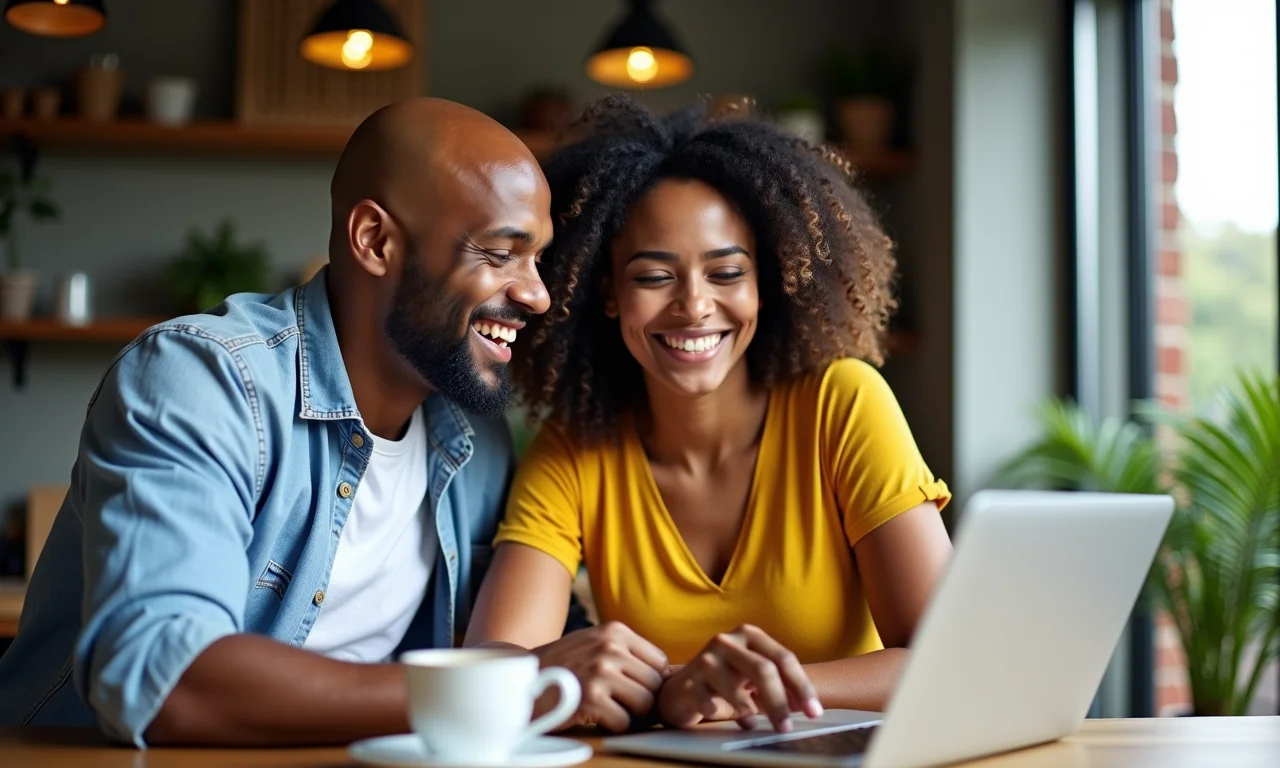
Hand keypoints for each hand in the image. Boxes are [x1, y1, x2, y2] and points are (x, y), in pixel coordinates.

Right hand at [532, 621, 667, 731]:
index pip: (659, 662)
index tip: (629, 689)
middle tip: (617, 704)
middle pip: (654, 685)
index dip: (648, 681)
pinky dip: (612, 727)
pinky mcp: (591, 698)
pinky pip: (624, 722)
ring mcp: (601, 672)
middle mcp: (610, 647)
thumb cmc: (563, 668)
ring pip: (644, 705)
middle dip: (640, 700)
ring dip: (628, 715)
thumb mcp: (595, 646)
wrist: (520, 683)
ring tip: (605, 709)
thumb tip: (677, 673)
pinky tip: (593, 716)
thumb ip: (629, 654)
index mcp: (615, 631)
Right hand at [656, 624, 822, 732]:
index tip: (814, 711)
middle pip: (763, 670)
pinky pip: (713, 705)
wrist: (681, 689)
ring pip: (738, 691)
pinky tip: (720, 712)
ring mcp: (706, 659)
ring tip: (747, 714)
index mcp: (749, 634)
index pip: (783, 658)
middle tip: (787, 727)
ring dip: (747, 710)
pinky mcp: (689, 681)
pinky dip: (723, 715)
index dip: (802, 686)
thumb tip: (808, 706)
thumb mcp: (754, 677)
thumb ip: (780, 685)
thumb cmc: (724, 681)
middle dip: (780, 703)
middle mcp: (727, 641)